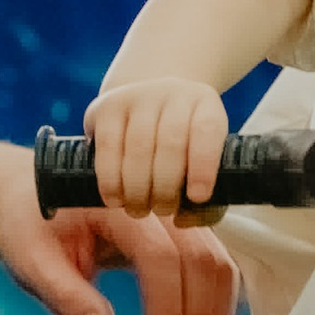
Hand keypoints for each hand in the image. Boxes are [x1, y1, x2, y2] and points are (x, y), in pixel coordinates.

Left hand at [0, 143, 235, 314]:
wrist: (35, 195)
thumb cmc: (31, 228)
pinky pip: (215, 266)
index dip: (167, 306)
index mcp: (115, 203)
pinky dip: (217, 306)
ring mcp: (175, 214)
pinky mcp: (184, 231)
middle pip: (200, 259)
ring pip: (217, 264)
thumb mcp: (32, 261)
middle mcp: (154, 202)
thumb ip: (66, 297)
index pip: (159, 255)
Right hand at [88, 75, 228, 220]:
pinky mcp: (107, 106)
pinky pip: (108, 146)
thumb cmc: (181, 146)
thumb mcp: (201, 161)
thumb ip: (205, 200)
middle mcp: (174, 93)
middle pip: (171, 143)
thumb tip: (183, 221)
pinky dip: (110, 179)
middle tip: (162, 211)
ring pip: (138, 146)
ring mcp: (138, 95)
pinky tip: (115, 200)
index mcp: (206, 104)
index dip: (203, 166)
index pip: (207, 130)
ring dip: (137, 189)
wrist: (145, 100)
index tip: (197, 197)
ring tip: (139, 210)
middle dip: (166, 187)